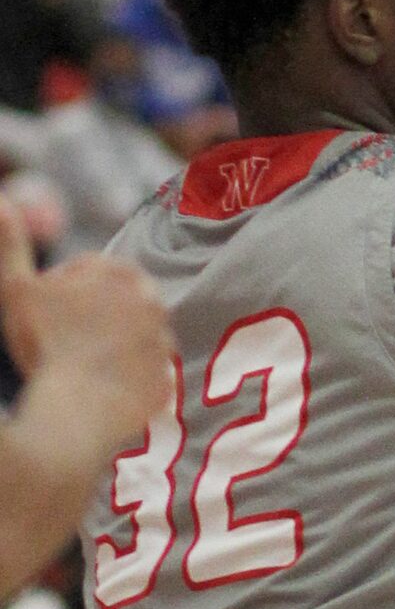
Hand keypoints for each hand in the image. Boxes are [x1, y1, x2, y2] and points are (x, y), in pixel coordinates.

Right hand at [0, 200, 171, 447]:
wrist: (77, 409)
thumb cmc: (45, 343)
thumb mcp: (18, 288)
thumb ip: (11, 243)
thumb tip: (2, 199)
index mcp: (124, 276)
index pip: (91, 272)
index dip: (62, 289)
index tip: (46, 311)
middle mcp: (156, 306)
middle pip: (112, 305)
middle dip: (87, 316)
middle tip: (59, 339)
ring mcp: (164, 347)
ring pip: (126, 340)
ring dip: (104, 348)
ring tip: (74, 364)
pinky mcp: (166, 385)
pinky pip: (138, 380)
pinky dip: (118, 383)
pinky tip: (92, 390)